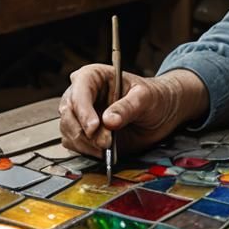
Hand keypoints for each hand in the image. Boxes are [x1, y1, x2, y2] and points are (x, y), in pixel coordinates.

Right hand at [58, 65, 207, 157]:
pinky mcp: (84, 133)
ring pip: (68, 130)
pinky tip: (103, 151)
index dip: (83, 109)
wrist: (160, 114)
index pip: (79, 89)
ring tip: (107, 148)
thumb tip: (109, 120)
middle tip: (105, 142)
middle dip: (84, 131)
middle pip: (68, 112)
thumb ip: (127, 107)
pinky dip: (86, 151)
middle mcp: (83, 94)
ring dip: (85, 143)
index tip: (93, 127)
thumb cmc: (153, 97)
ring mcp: (81, 115)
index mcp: (94, 76)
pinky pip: (74, 144)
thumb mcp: (145, 97)